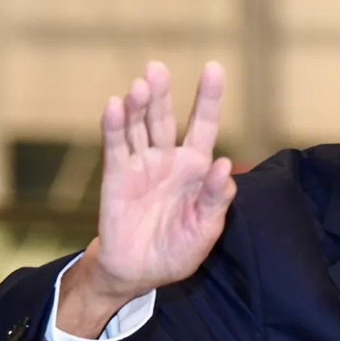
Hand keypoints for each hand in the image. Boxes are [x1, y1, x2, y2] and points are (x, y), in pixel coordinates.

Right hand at [79, 61, 235, 302]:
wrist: (139, 272)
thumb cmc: (178, 250)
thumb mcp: (205, 229)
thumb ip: (216, 199)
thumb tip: (225, 164)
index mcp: (196, 168)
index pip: (204, 125)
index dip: (208, 98)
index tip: (214, 68)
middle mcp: (168, 159)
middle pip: (165, 118)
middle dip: (162, 93)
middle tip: (157, 68)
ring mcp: (141, 165)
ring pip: (138, 127)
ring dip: (138, 105)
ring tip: (141, 85)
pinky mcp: (116, 176)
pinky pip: (115, 147)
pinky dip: (114, 126)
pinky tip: (114, 106)